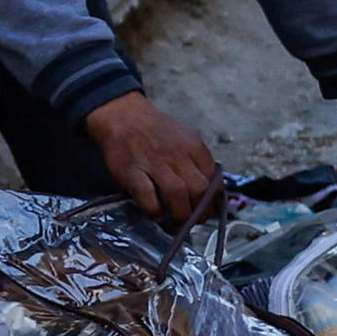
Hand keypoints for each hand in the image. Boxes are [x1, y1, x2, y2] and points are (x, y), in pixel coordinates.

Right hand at [85, 92, 225, 223]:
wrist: (123, 114)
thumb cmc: (155, 130)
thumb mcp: (185, 137)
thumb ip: (197, 160)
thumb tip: (210, 189)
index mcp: (194, 146)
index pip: (214, 179)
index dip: (213, 200)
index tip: (209, 210)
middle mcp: (177, 155)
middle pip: (199, 190)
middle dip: (200, 211)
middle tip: (194, 221)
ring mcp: (154, 163)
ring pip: (177, 195)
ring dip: (180, 214)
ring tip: (177, 221)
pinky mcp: (132, 171)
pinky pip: (147, 196)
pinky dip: (154, 210)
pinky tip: (156, 214)